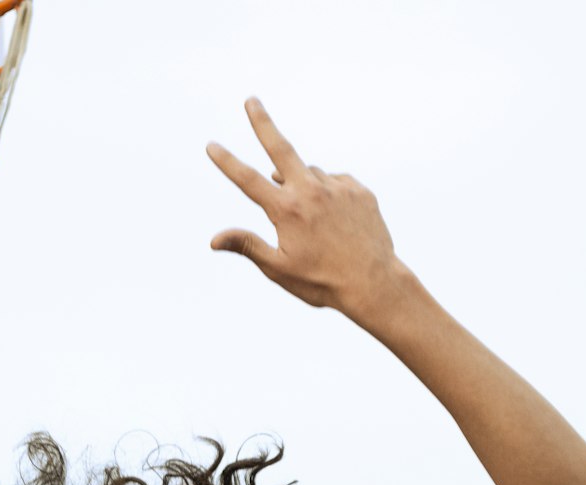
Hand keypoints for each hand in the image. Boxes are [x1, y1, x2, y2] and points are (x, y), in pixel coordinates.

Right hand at [207, 100, 401, 323]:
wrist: (373, 283)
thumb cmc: (321, 282)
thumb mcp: (279, 269)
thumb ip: (247, 246)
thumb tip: (214, 240)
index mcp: (286, 210)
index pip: (248, 180)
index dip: (227, 162)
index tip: (212, 145)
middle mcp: (311, 191)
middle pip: (281, 148)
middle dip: (262, 123)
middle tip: (251, 100)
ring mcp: (337, 187)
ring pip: (310, 175)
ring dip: (302, 188)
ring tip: (313, 225)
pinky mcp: (359, 190)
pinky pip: (336, 184)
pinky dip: (328, 195)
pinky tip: (334, 221)